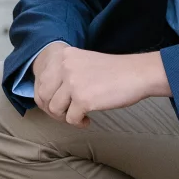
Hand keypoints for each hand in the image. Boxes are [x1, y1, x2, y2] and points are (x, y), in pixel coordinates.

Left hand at [31, 41, 170, 127]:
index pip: (41, 82)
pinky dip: (79, 123)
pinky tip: (88, 119)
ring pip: (55, 109)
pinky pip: (70, 119)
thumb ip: (64, 74)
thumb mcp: (83, 63)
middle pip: (44, 97)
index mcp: (63, 56)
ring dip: (66, 117)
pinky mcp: (83, 99)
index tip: (61, 104)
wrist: (138, 74)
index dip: (47, 98)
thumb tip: (47, 98)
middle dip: (54, 110)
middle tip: (68, 113)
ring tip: (80, 115)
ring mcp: (73, 83)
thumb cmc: (115, 72)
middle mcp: (65, 67)